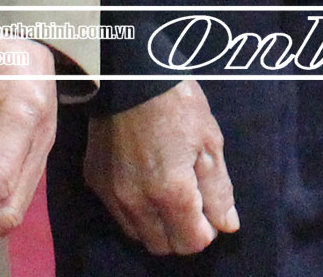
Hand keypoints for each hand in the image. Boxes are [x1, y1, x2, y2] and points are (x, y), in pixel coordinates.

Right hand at [84, 80, 237, 257]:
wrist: (129, 75)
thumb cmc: (178, 104)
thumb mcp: (210, 143)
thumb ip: (218, 190)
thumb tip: (227, 225)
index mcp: (171, 192)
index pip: (191, 243)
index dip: (207, 231)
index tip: (210, 210)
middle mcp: (137, 202)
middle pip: (164, 246)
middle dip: (182, 233)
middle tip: (192, 203)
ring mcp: (112, 194)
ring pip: (139, 234)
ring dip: (158, 225)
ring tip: (169, 192)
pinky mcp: (95, 183)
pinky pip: (118, 215)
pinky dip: (136, 210)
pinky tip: (146, 182)